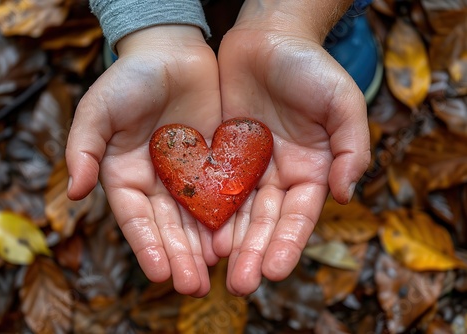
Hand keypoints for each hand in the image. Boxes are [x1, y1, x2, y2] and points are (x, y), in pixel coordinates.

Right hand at [66, 25, 221, 296]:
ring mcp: (187, 176)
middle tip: (194, 286)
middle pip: (168, 226)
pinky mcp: (215, 163)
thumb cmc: (130, 78)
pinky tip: (235, 239)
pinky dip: (227, 217)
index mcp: (126, 176)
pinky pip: (222, 194)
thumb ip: (83, 148)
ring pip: (196, 218)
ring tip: (216, 274)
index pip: (136, 219)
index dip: (147, 246)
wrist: (171, 53)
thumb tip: (76, 194)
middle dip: (180, 256)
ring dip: (204, 247)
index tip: (160, 273)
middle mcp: (157, 183)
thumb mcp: (98, 110)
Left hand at [214, 0, 370, 294]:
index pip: (299, 216)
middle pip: (265, 222)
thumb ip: (353, 147)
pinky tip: (194, 232)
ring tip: (213, 269)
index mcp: (311, 169)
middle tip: (239, 285)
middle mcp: (278, 175)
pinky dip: (204, 209)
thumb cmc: (310, 66)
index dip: (288, 243)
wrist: (268, 37)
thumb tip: (346, 194)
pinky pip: (211, 185)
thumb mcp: (343, 101)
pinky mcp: (221, 153)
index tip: (273, 270)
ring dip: (227, 241)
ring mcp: (248, 167)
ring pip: (236, 211)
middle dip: (254, 253)